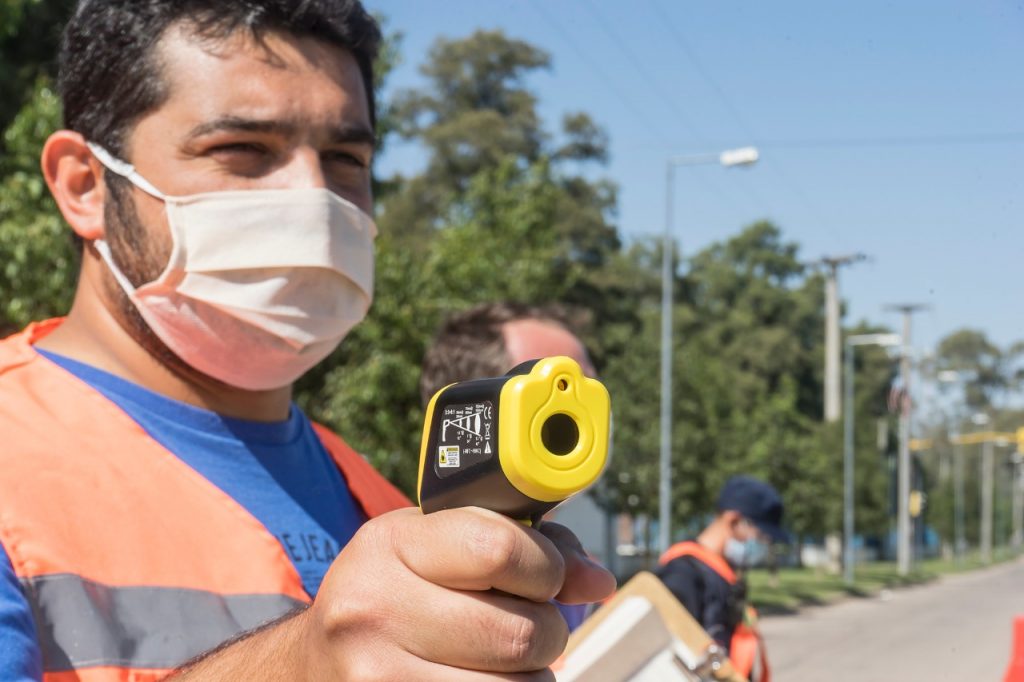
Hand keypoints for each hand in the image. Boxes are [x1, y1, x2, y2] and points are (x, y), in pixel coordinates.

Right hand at [297, 506, 614, 679]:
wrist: (316, 661)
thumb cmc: (393, 591)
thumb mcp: (436, 544)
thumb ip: (523, 544)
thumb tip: (597, 581)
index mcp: (390, 545)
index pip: (499, 548)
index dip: (546, 566)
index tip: (547, 576)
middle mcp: (374, 611)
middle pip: (521, 634)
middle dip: (547, 631)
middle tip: (530, 625)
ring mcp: (378, 678)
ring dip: (530, 676)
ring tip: (500, 658)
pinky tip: (481, 680)